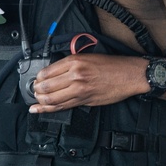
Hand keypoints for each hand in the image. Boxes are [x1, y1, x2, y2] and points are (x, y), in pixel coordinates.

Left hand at [29, 53, 146, 112]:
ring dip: (41, 100)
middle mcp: (75, 75)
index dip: (38, 77)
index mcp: (75, 62)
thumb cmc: (112, 65)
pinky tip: (38, 109)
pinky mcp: (84, 101)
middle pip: (46, 86)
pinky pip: (61, 107)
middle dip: (37, 90)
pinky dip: (47, 110)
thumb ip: (71, 64)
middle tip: (36, 90)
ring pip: (51, 99)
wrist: (129, 75)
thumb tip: (55, 72)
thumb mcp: (89, 56)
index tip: (37, 79)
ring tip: (38, 99)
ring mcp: (79, 90)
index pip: (47, 71)